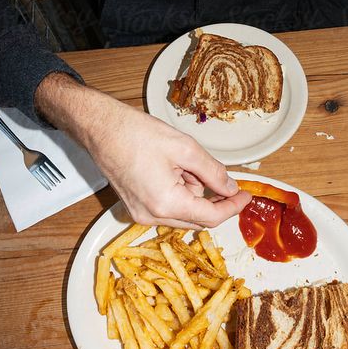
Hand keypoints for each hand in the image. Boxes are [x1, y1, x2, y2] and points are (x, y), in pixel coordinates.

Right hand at [35, 74, 250, 227]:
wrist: (101, 128)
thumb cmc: (136, 134)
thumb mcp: (186, 148)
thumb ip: (213, 172)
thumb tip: (231, 188)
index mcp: (166, 204)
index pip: (211, 217)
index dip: (233, 207)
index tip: (246, 196)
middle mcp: (152, 216)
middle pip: (197, 219)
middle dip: (214, 200)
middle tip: (224, 178)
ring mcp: (141, 214)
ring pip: (183, 213)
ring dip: (195, 194)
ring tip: (185, 164)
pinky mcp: (135, 207)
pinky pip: (168, 208)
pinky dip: (179, 193)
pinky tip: (174, 169)